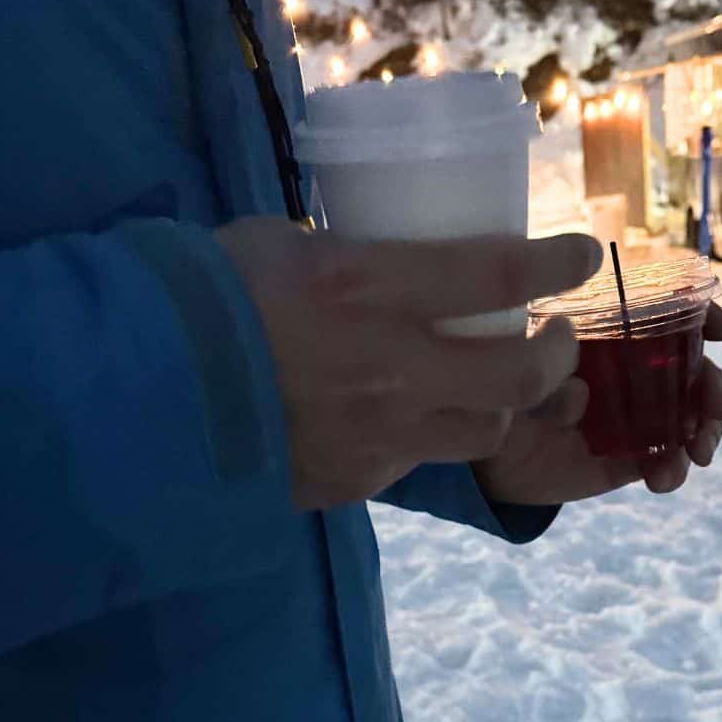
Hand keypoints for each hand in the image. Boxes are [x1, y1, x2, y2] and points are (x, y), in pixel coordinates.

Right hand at [218, 219, 599, 509]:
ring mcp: (376, 433)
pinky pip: (417, 461)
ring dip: (503, 405)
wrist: (137, 398)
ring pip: (484, 432)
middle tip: (558, 336)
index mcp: (365, 288)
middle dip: (558, 354)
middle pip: (518, 374)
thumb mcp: (277, 242)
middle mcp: (388, 366)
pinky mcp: (355, 479)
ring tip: (499, 382)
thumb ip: (346, 251)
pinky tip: (407, 415)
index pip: (499, 277)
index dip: (558, 262)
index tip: (585, 252)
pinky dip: (428, 436)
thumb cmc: (200, 298)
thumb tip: (389, 251)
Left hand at [472, 301, 721, 506]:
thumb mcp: (515, 366)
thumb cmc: (502, 388)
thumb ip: (545, 371)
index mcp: (616, 335)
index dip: (704, 317)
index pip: (672, 315)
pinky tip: (664, 479)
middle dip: (715, 384)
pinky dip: (674, 470)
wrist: (489, 453)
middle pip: (694, 370)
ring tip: (699, 452)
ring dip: (706, 431)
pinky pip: (665, 462)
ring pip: (690, 418)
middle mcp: (637, 373)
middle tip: (718, 405)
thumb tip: (581, 392)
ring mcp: (639, 418)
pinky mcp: (632, 459)